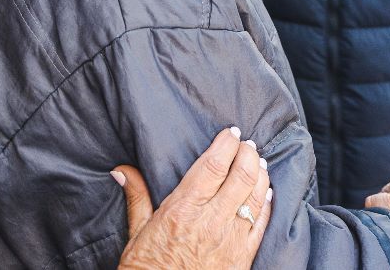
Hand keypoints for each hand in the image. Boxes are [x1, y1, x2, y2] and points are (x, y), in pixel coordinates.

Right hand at [115, 127, 272, 269]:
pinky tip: (266, 191)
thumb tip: (122, 170)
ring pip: (256, 194)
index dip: (226, 144)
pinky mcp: (243, 256)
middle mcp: (211, 220)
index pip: (214, 165)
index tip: (230, 133)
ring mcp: (231, 238)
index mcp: (183, 209)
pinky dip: (267, 202)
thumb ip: (136, 197)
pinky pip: (263, 222)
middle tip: (247, 143)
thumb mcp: (136, 234)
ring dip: (260, 172)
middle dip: (248, 152)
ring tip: (257, 161)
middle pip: (241, 174)